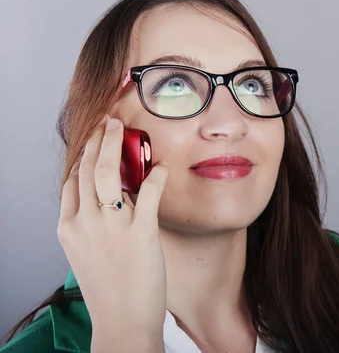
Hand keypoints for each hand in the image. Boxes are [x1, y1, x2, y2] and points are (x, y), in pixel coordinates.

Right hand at [57, 116, 168, 346]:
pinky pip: (148, 193)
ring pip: (109, 173)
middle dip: (97, 140)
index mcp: (69, 227)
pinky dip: (156, 175)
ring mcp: (111, 227)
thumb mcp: (87, 252)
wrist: (122, 323)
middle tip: (107, 122)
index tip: (92, 139)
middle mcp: (85, 223)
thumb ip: (93, 222)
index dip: (83, 155)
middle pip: (87, 169)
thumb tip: (112, 195)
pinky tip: (162, 167)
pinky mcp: (140, 233)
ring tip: (121, 128)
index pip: (72, 180)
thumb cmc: (109, 289)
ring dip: (115, 145)